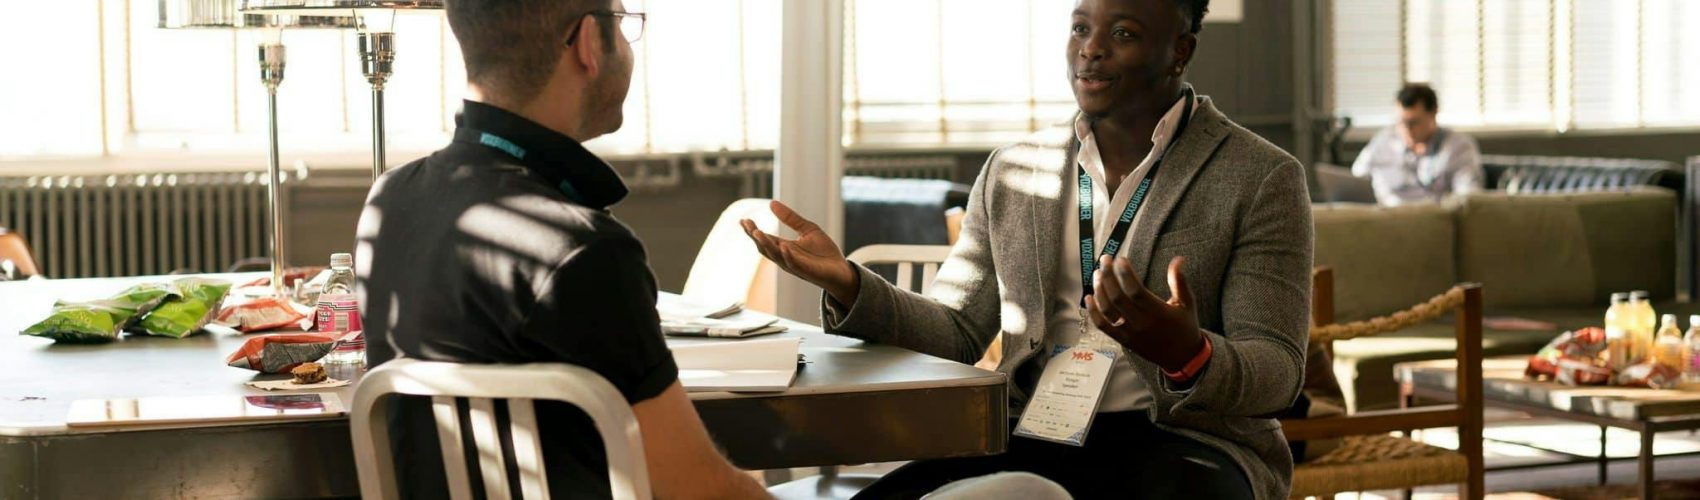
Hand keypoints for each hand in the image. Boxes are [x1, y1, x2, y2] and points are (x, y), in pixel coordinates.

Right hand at [740, 200, 859, 304]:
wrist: (842, 270)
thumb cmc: (824, 252)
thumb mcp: (807, 229)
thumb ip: (790, 218)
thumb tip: (771, 203)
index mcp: (784, 247)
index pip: (764, 239)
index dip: (752, 230)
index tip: (743, 220)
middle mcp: (785, 257)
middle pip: (764, 247)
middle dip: (754, 236)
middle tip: (746, 224)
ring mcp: (794, 265)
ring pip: (775, 256)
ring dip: (766, 244)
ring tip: (757, 232)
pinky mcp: (806, 270)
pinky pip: (794, 263)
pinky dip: (787, 256)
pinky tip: (783, 246)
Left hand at [1084, 255, 1203, 371]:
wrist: (1182, 358)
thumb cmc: (1185, 327)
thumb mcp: (1187, 304)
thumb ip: (1179, 281)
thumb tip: (1178, 259)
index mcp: (1158, 312)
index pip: (1136, 291)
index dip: (1125, 274)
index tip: (1120, 259)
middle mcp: (1142, 323)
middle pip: (1118, 298)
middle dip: (1108, 276)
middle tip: (1104, 260)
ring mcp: (1130, 333)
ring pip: (1108, 310)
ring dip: (1100, 291)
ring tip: (1097, 274)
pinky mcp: (1123, 340)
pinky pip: (1103, 326)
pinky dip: (1093, 312)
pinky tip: (1089, 297)